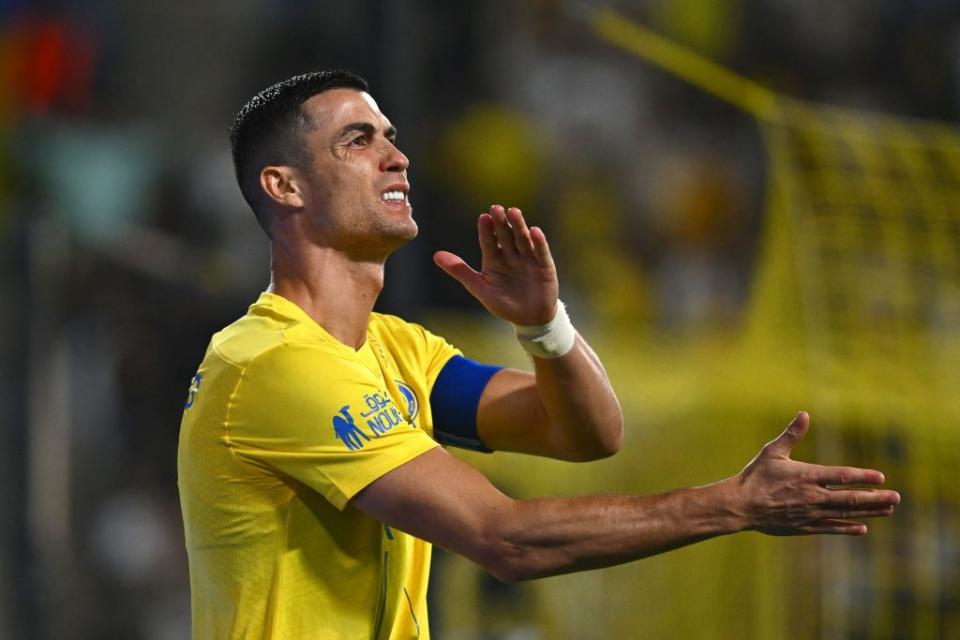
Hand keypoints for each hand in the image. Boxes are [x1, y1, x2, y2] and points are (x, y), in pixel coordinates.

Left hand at [434, 205, 558, 324]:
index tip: (483, 218)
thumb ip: (460, 271)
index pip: (488, 241)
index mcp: (493, 259)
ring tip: (513, 213)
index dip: (486, 230)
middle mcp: (510, 254)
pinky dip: (538, 242)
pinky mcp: (544, 265)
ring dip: (518, 226)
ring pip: (522, 239)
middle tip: (496, 209)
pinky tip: (535, 231)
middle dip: (501, 223)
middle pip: (505, 235)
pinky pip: (541, 251)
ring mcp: (527, 258)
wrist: (529, 319)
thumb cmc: (503, 303)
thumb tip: (435, 255)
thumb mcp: (480, 288)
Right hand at [731, 412, 899, 534]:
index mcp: (806, 475)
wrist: (741, 506)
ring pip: (845, 513)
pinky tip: (863, 528)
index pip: (841, 476)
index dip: (863, 476)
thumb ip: (792, 434)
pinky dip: (848, 528)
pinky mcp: (804, 527)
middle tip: (896, 497)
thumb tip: (804, 414)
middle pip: (850, 498)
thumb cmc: (755, 476)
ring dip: (869, 512)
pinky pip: (831, 528)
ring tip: (888, 510)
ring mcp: (810, 514)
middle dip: (876, 498)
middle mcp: (813, 496)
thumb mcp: (772, 451)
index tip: (881, 477)